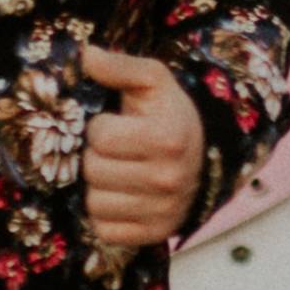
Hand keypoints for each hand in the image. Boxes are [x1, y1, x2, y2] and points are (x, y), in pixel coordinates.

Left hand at [82, 46, 205, 254]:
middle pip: (93, 171)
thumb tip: (86, 54)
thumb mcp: (153, 82)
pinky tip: (122, 198)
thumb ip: (120, 66)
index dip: (100, 128)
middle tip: (117, 152)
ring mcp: (163, 211)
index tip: (119, 126)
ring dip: (99, 187)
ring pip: (94, 203)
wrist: (203, 158)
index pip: (99, 136)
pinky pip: (105, 230)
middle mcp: (168, 179)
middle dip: (97, 157)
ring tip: (118, 174)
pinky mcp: (155, 235)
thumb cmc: (169, 116)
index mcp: (167, 138)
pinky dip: (106, 216)